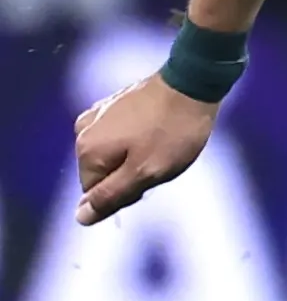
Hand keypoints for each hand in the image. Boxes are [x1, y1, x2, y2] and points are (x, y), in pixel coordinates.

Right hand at [74, 76, 216, 227]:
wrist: (192, 83)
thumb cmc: (172, 133)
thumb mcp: (144, 173)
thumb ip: (110, 196)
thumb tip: (80, 217)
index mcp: (86, 151)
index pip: (96, 192)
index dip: (126, 191)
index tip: (151, 177)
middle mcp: (82, 131)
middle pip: (103, 172)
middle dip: (130, 173)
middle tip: (161, 160)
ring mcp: (97, 114)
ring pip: (112, 154)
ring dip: (135, 157)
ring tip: (163, 145)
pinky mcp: (113, 103)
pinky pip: (119, 134)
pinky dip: (137, 139)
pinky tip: (158, 131)